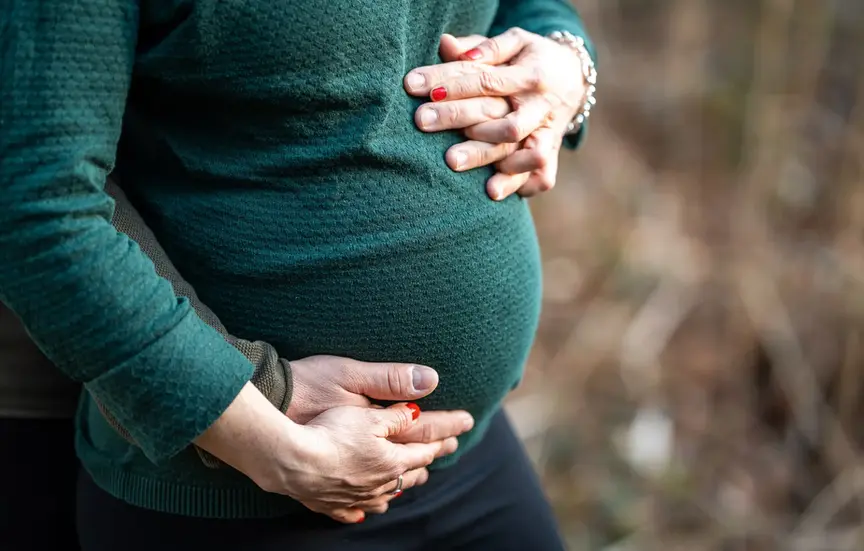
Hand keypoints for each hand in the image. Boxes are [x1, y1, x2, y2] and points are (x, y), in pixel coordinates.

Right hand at [286, 355, 473, 517]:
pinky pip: (353, 511)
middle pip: (409, 473)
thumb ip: (397, 411)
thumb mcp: (367, 412)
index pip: (425, 447)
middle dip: (427, 460)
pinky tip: (367, 510)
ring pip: (386, 494)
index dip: (445, 435)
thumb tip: (422, 403)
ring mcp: (354, 497)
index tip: (463, 426)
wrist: (289, 460)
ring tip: (412, 481)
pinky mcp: (329, 503)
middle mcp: (378, 483)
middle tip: (443, 451)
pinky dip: (364, 509)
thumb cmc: (328, 431)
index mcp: (391, 459)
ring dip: (401, 486)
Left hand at [405, 29, 586, 199]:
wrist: (574, 77)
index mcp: (531, 75)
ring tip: (451, 160)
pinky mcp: (551, 153)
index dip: (450, 83)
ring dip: (488, 157)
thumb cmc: (531, 58)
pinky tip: (489, 189)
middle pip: (504, 121)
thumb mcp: (513, 42)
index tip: (414, 86)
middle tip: (421, 122)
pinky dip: (517, 183)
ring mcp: (548, 133)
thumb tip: (445, 45)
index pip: (486, 80)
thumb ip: (482, 46)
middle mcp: (542, 107)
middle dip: (459, 120)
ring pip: (525, 153)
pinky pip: (541, 176)